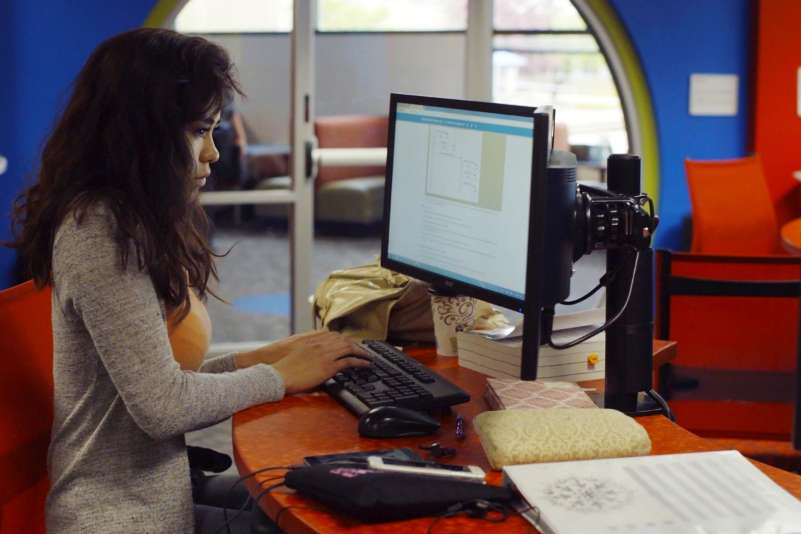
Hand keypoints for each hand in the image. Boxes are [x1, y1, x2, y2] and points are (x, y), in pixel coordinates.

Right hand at [236, 330, 362, 366]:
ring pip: (349, 348)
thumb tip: (311, 352)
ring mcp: (325, 354)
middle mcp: (320, 343)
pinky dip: (360, 361)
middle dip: (354, 344)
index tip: (349, 342)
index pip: (333, 334)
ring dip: (361, 351)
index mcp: (311, 338)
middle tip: (363, 349)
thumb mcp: (293, 350)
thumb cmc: (280, 364)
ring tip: (369, 356)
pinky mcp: (328, 366)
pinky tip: (366, 364)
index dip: (343, 339)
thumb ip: (305, 347)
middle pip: (344, 340)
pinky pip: (349, 361)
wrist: (276, 373)